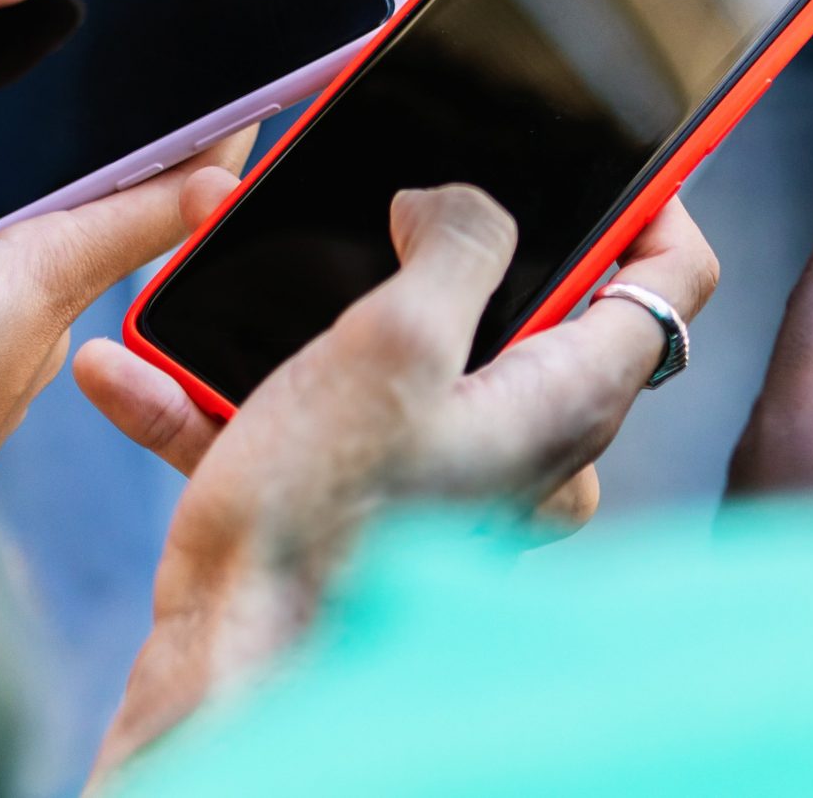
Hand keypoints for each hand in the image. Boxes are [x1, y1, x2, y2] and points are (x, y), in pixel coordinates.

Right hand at [0, 108, 248, 486]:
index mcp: (45, 284)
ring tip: (11, 156)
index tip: (268, 102)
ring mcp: (0, 365)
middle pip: (101, 224)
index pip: (160, 204)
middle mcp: (42, 326)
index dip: (214, 149)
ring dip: (31, 211)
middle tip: (141, 97)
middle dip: (122, 163)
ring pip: (30, 263)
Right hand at [79, 180, 717, 778]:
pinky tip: (138, 371)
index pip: (674, 276)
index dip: (653, 195)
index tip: (603, 145)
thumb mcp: (392, 341)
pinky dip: (239, 396)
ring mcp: (463, 477)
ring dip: (310, 319)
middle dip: (440, 244)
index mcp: (569, 395)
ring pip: (412, 356)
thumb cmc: (319, 523)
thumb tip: (454, 203)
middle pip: (538, 301)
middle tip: (376, 201)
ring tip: (219, 287)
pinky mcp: (385, 506)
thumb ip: (455, 242)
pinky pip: (326, 423)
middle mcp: (536, 440)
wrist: (230, 667)